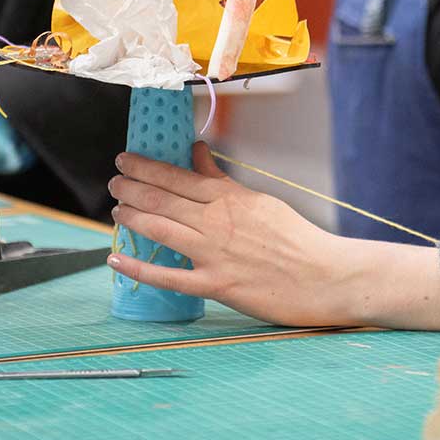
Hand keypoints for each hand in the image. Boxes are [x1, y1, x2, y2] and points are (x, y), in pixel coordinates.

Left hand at [108, 142, 366, 326]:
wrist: (326, 275)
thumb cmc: (300, 240)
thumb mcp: (263, 201)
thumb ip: (225, 181)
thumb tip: (199, 155)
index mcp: (231, 198)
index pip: (179, 176)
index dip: (147, 167)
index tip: (126, 159)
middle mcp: (217, 222)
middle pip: (164, 200)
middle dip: (132, 187)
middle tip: (113, 180)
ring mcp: (214, 254)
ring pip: (162, 229)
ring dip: (133, 217)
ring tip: (115, 208)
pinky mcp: (217, 284)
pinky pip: (169, 276)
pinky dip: (140, 268)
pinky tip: (117, 259)